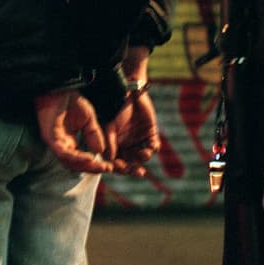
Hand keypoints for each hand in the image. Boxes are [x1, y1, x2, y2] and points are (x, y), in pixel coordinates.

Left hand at [34, 89, 112, 173]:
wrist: (60, 87)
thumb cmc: (70, 101)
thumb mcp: (89, 120)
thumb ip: (94, 135)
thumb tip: (101, 151)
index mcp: (69, 142)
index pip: (81, 159)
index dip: (94, 165)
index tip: (109, 167)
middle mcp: (61, 145)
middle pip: (75, 165)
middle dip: (91, 168)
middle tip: (106, 169)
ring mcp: (54, 142)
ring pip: (68, 162)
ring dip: (85, 166)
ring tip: (99, 166)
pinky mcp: (50, 136)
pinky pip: (63, 152)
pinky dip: (76, 157)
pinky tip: (89, 158)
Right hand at [104, 45, 159, 176]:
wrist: (128, 92)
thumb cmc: (115, 108)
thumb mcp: (109, 126)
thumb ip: (109, 143)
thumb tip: (109, 161)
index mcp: (114, 146)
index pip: (116, 162)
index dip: (119, 168)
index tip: (121, 169)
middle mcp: (127, 146)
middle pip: (131, 163)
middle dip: (134, 168)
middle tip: (139, 172)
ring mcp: (139, 140)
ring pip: (142, 156)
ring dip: (144, 157)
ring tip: (144, 154)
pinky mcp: (151, 134)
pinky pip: (153, 145)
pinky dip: (153, 148)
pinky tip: (152, 147)